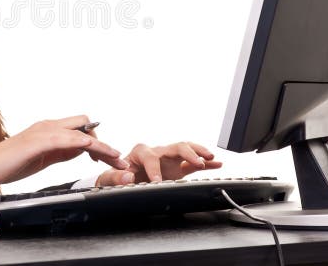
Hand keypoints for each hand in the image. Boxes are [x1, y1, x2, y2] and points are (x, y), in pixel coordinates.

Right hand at [0, 115, 127, 191]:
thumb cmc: (8, 164)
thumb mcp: (42, 158)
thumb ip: (60, 152)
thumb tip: (78, 151)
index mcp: (48, 129)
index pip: (80, 128)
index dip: (97, 141)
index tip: (109, 158)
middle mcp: (47, 126)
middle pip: (85, 124)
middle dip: (104, 142)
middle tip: (118, 160)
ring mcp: (43, 132)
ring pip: (80, 131)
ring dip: (101, 145)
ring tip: (115, 159)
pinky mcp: (38, 141)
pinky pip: (66, 138)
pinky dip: (83, 142)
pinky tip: (93, 150)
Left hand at [96, 141, 222, 185]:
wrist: (121, 181)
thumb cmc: (116, 177)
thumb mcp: (109, 178)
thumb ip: (116, 177)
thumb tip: (128, 176)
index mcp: (141, 152)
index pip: (150, 157)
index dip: (155, 169)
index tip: (158, 182)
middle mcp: (157, 152)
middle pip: (175, 146)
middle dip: (187, 153)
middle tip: (197, 162)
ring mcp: (169, 159)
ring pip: (187, 150)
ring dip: (199, 152)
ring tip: (210, 158)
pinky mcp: (177, 168)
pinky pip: (193, 164)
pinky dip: (205, 163)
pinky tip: (217, 163)